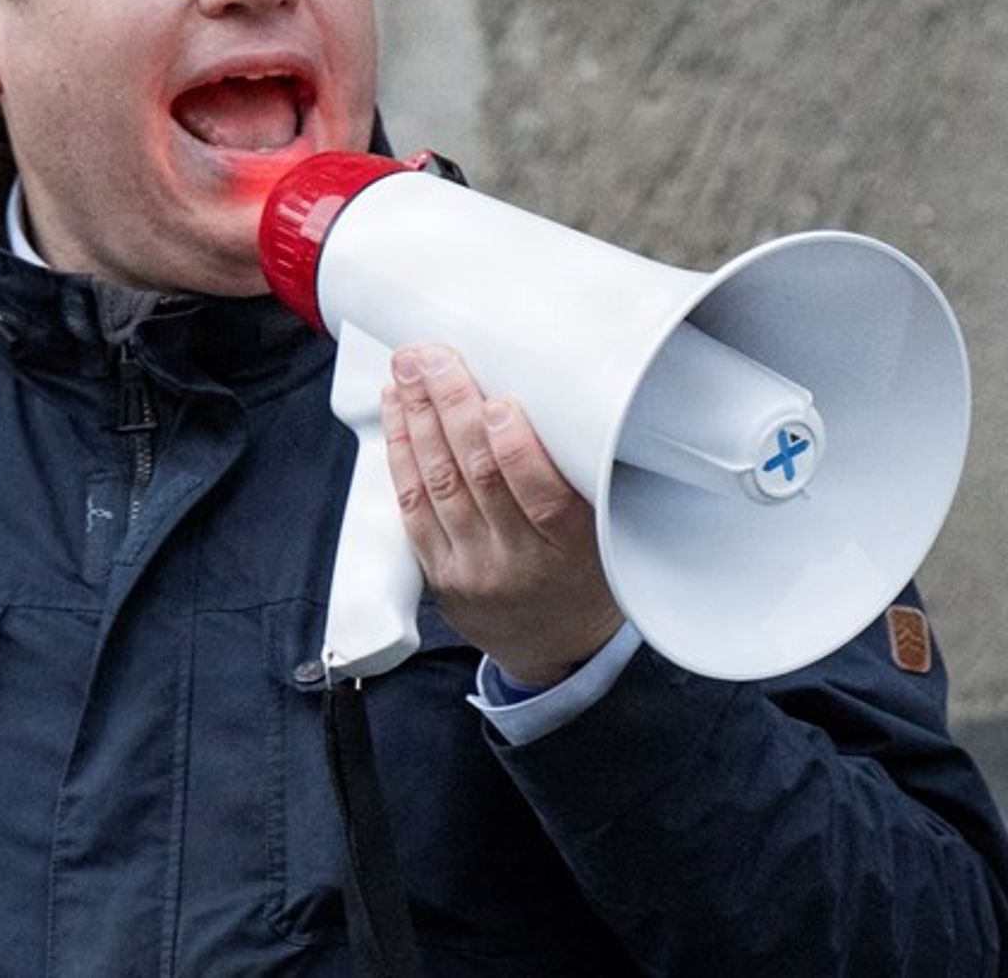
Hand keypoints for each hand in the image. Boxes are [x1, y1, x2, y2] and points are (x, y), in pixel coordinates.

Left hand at [380, 344, 623, 688]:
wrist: (557, 648)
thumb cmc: (587, 573)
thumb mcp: (609, 529)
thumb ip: (585, 471)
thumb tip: (560, 389)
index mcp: (574, 549)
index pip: (544, 498)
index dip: (516, 448)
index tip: (499, 401)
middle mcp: (520, 562)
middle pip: (478, 477)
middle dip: (451, 408)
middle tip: (433, 358)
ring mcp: (473, 569)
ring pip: (438, 484)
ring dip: (417, 419)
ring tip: (408, 370)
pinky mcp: (439, 572)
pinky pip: (412, 506)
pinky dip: (401, 452)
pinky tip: (397, 413)